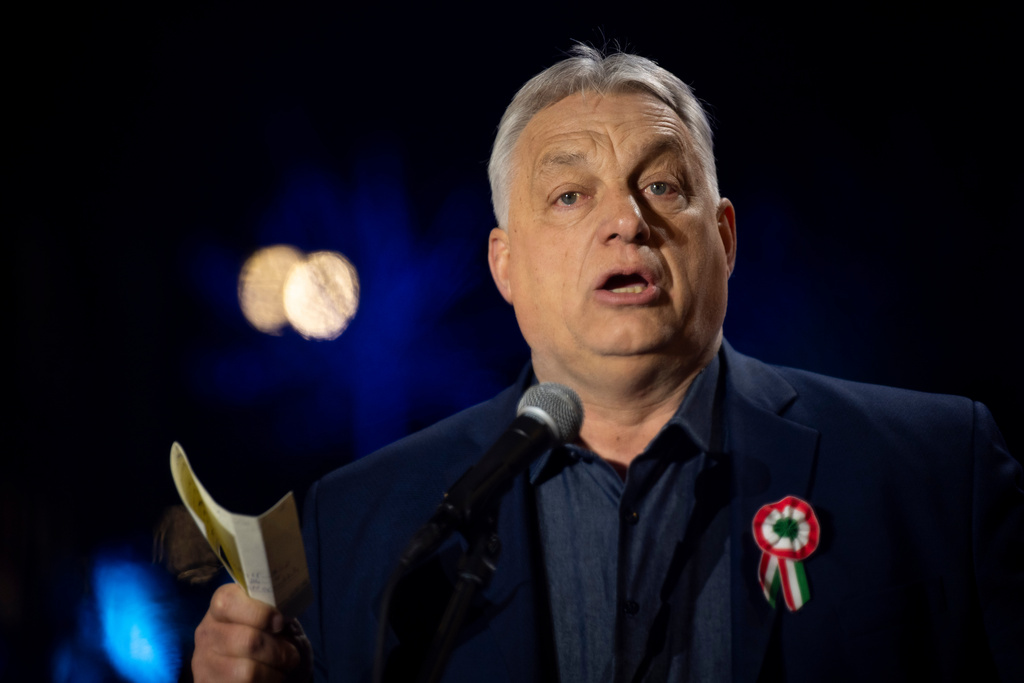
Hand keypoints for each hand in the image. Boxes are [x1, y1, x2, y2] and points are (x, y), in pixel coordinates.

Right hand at [193, 583, 311, 681]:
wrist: (249, 660)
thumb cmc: (264, 632)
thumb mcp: (267, 616)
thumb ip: (272, 612)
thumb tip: (282, 620)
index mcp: (221, 605)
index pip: (230, 602)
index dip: (260, 612)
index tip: (280, 623)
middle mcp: (207, 632)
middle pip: (248, 641)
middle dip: (278, 650)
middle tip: (290, 654)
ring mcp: (203, 661)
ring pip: (248, 672)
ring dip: (274, 673)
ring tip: (282, 669)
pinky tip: (268, 679)